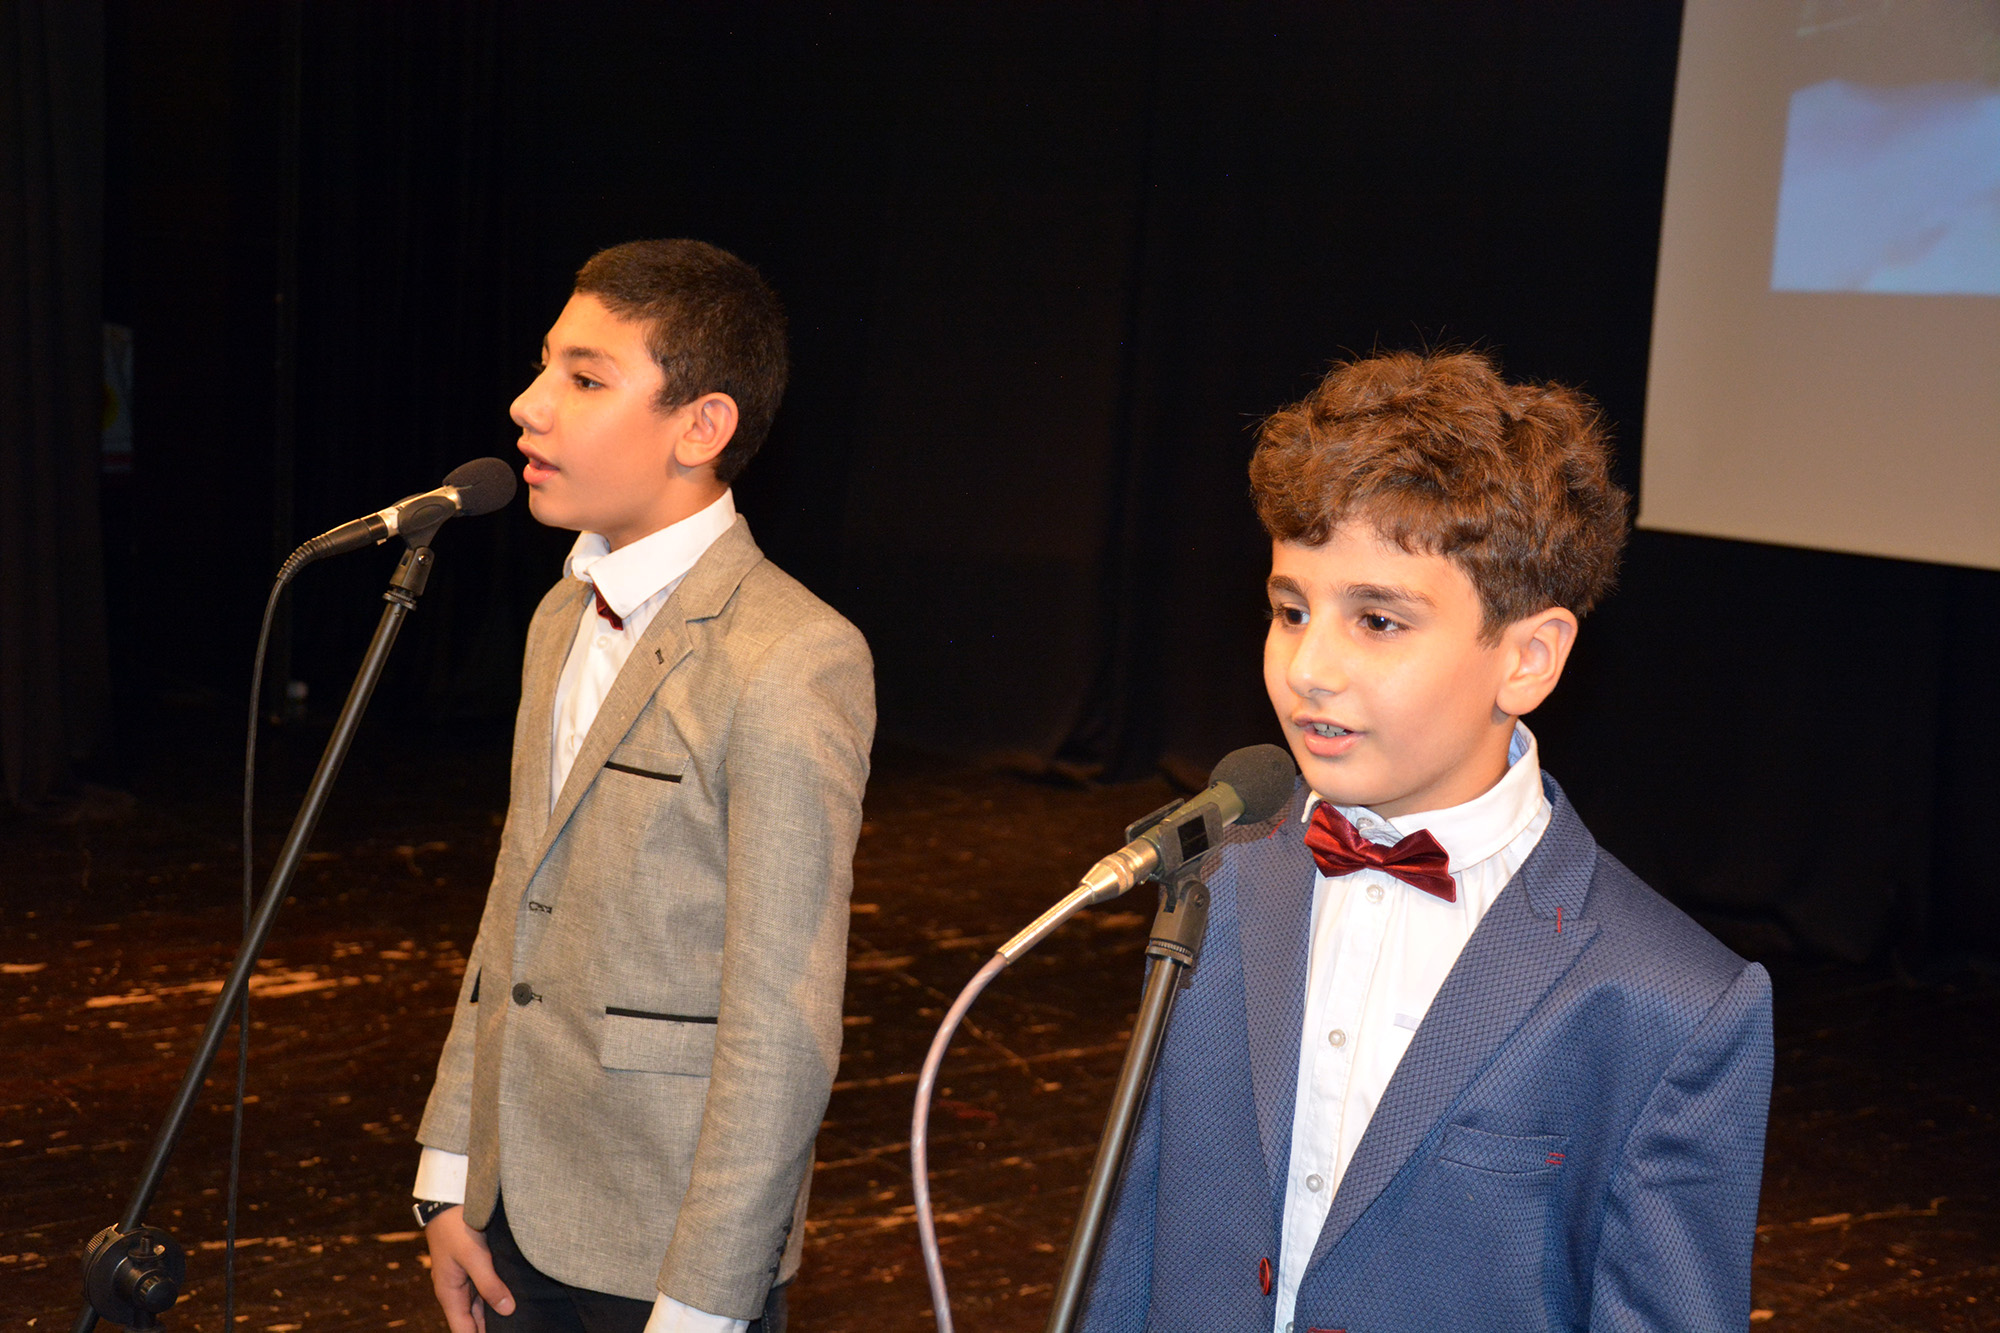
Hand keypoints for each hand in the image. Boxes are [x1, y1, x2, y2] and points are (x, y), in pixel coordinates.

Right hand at [423, 1206, 515, 1331]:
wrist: (449, 1199)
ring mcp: (465, 1278)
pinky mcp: (474, 1266)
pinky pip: (485, 1288)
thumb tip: (507, 1310)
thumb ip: (489, 1284)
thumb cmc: (457, 1227)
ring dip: (496, 1312)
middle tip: (516, 1328)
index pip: (463, 1331)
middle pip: (473, 1321)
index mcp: (449, 1294)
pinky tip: (515, 1298)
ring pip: (481, 1305)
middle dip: (492, 1328)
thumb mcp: (474, 1256)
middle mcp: (456, 1290)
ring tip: (519, 1320)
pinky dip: (497, 1295)